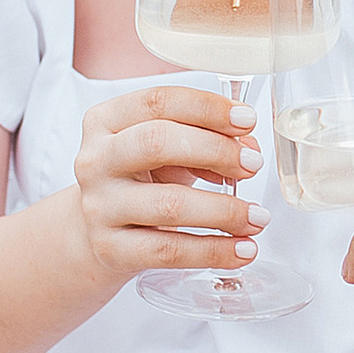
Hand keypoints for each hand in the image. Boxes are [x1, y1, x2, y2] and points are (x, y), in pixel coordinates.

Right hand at [71, 81, 263, 285]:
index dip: (207, 108)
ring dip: (224, 210)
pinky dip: (214, 251)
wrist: (99, 233)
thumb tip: (248, 149)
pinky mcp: (109, 249)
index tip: (247, 120)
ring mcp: (99, 207)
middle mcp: (95, 160)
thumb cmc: (140, 182)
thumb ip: (204, 140)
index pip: (157, 101)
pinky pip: (169, 251)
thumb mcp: (165, 151)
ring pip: (169, 204)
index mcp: (106, 121)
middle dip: (216, 151)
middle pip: (157, 142)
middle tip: (253, 165)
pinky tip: (242, 249)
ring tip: (257, 217)